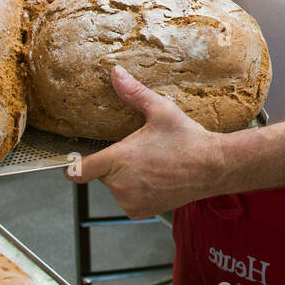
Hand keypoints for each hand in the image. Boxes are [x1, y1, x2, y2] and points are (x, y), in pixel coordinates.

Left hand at [65, 65, 223, 218]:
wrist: (212, 166)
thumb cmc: (188, 139)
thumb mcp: (160, 110)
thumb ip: (133, 93)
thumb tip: (115, 73)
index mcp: (119, 159)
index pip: (78, 170)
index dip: (72, 165)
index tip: (72, 160)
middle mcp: (121, 184)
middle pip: (101, 175)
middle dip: (113, 164)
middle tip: (137, 152)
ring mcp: (130, 200)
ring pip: (115, 187)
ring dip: (124, 179)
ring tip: (149, 165)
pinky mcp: (140, 211)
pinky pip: (127, 200)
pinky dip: (135, 192)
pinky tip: (154, 179)